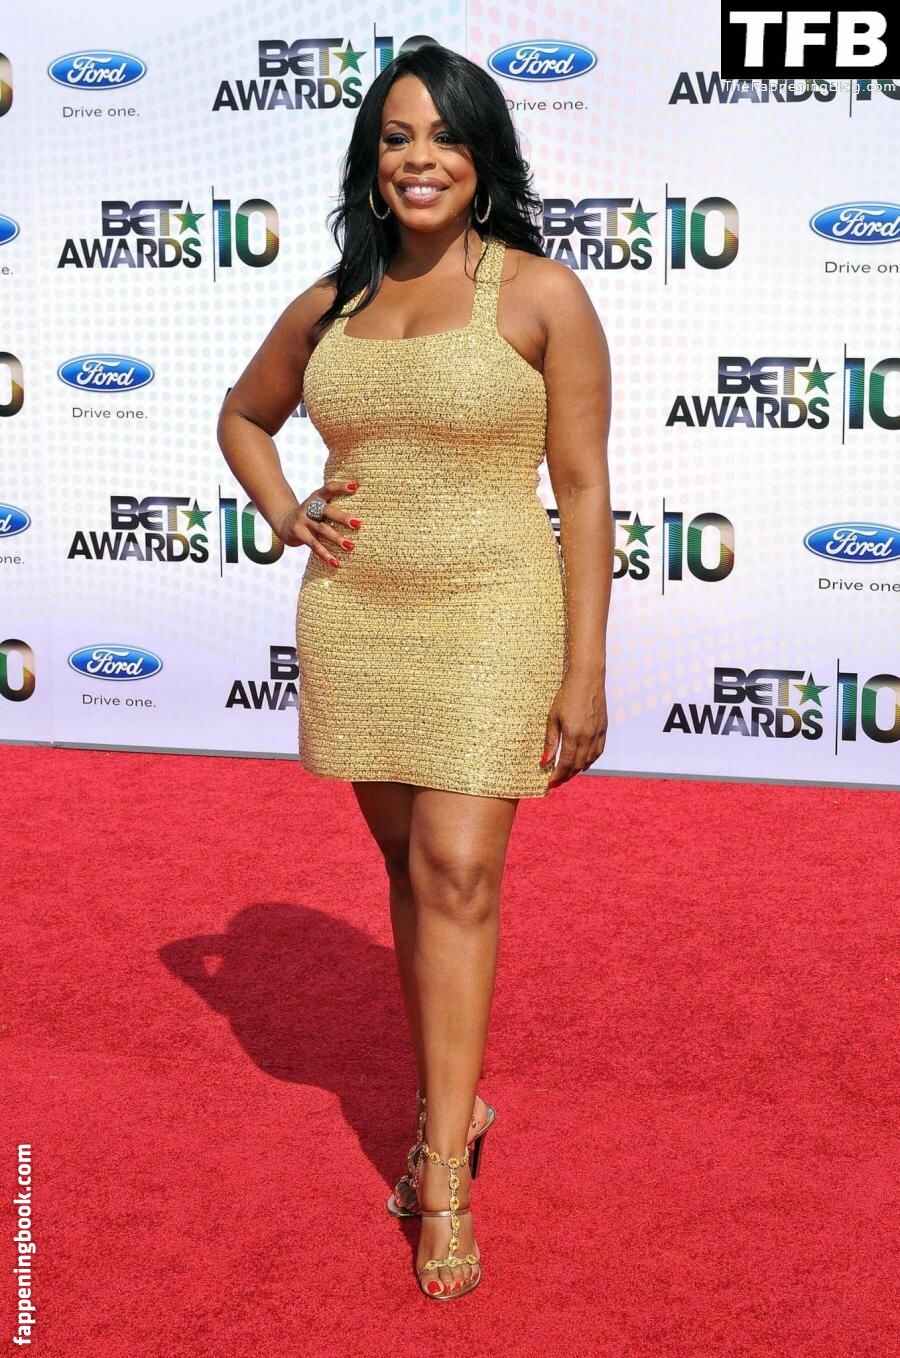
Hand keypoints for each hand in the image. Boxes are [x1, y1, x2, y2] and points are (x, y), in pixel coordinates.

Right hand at [277, 479, 360, 566]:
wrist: (284, 522)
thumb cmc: (311, 515)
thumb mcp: (319, 506)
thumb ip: (334, 506)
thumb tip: (361, 517)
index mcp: (317, 497)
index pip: (329, 489)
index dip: (341, 487)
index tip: (356, 486)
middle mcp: (309, 507)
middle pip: (327, 511)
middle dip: (342, 517)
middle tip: (358, 524)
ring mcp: (302, 520)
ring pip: (322, 529)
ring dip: (336, 538)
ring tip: (350, 546)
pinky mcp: (298, 533)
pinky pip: (314, 545)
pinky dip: (325, 555)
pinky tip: (335, 563)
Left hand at [541, 669, 607, 789]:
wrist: (587, 679)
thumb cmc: (566, 695)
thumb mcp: (553, 717)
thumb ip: (550, 741)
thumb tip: (544, 761)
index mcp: (573, 735)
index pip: (565, 764)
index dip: (557, 776)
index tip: (549, 784)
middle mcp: (588, 737)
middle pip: (578, 765)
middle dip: (566, 775)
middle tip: (556, 780)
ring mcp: (598, 734)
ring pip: (589, 760)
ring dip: (578, 769)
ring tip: (567, 773)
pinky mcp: (604, 729)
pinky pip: (598, 751)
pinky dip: (590, 760)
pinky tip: (583, 762)